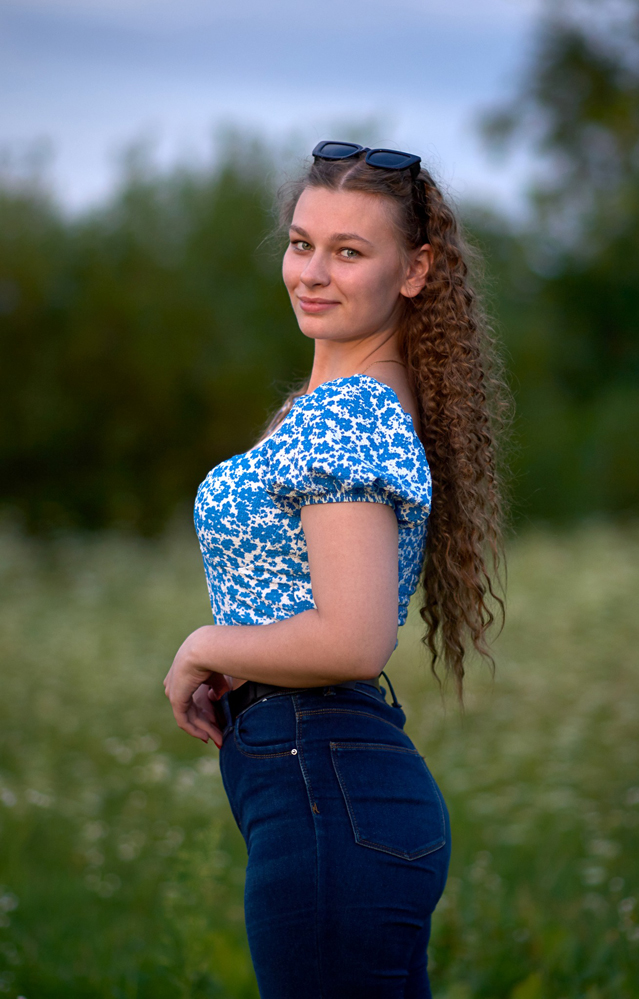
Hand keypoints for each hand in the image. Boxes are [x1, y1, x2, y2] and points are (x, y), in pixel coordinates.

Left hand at [164, 627, 230, 745]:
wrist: (205, 648)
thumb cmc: (214, 655)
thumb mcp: (215, 674)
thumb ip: (216, 686)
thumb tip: (217, 697)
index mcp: (181, 675)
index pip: (191, 698)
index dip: (203, 712)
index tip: (215, 722)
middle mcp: (174, 685)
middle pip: (191, 710)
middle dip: (207, 724)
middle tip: (218, 736)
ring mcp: (174, 693)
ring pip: (189, 717)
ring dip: (204, 730)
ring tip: (218, 740)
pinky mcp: (176, 700)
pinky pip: (184, 720)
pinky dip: (194, 730)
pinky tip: (205, 737)